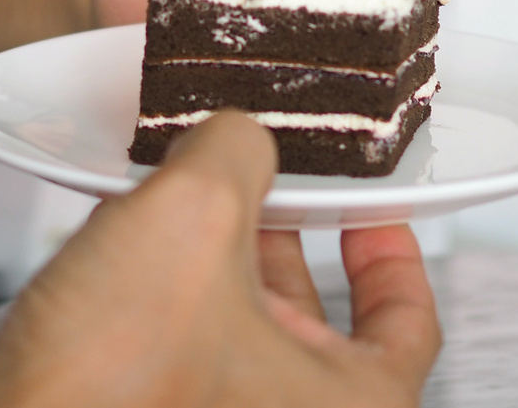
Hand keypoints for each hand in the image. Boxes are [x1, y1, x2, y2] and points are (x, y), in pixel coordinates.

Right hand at [0, 113, 441, 407]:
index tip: (372, 212)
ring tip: (184, 187)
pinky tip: (130, 232)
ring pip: (239, 326)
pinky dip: (169, 290)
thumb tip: (237, 137)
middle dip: (281, 230)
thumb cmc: (109, 388)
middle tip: (261, 176)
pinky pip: (182, 347)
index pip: (408, 325)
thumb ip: (235, 153)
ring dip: (214, 253)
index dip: (392, 254)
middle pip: (313, 312)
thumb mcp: (192, 219)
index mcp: (343, 406)